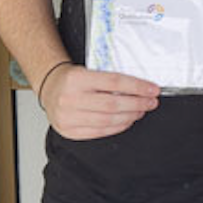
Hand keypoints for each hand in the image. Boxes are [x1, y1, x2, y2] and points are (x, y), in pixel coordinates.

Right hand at [40, 65, 159, 139]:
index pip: (114, 82)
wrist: (49, 88)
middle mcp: (70, 98)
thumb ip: (109, 79)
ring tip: (141, 111)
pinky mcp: (69, 131)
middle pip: (113, 104)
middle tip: (151, 102)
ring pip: (108, 120)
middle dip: (137, 104)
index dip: (137, 87)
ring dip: (130, 117)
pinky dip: (117, 127)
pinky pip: (99, 132)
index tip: (152, 89)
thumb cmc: (72, 78)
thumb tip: (140, 87)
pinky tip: (127, 121)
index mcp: (77, 78)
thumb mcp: (88, 70)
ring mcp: (68, 117)